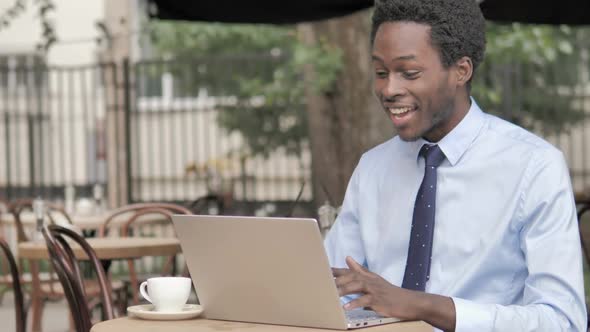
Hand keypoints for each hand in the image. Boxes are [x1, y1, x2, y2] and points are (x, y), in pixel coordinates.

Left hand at [333, 256, 456, 330]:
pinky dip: (355, 303)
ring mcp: (375, 290)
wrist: (410, 302)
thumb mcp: (375, 279)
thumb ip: (360, 270)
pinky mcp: (379, 300)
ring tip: (331, 295)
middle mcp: (370, 281)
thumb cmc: (390, 293)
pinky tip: (346, 307)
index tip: (321, 270)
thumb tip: (348, 258)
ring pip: (356, 287)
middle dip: (337, 279)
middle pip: (351, 277)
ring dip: (343, 290)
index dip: (336, 270)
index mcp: (368, 276)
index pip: (349, 271)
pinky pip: (365, 301)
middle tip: (322, 283)